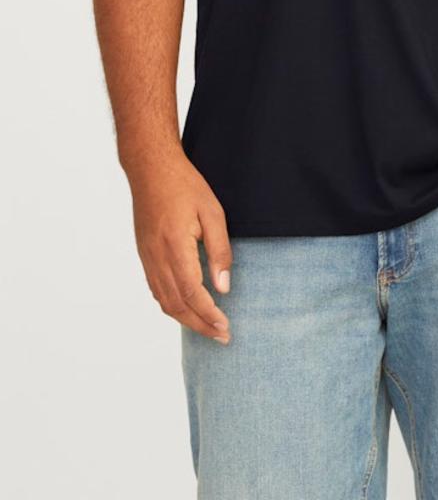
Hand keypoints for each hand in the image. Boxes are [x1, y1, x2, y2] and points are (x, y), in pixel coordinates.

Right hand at [125, 149, 233, 342]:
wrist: (150, 169)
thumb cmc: (185, 186)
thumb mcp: (212, 212)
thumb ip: (219, 250)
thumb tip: (223, 287)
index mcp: (175, 248)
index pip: (192, 294)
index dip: (209, 315)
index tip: (225, 328)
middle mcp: (157, 258)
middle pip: (176, 305)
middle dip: (199, 325)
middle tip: (221, 336)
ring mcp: (147, 257)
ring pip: (163, 300)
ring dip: (185, 319)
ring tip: (207, 327)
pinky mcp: (144, 254)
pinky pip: (156, 289)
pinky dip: (172, 304)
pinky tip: (186, 307)